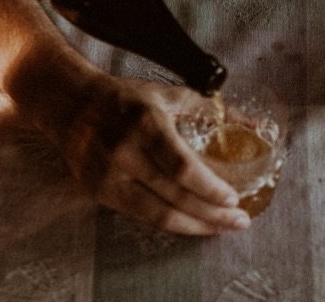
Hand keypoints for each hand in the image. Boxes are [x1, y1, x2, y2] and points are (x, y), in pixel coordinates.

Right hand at [42, 74, 252, 234]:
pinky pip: (141, 216)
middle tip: (239, 220)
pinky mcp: (100, 192)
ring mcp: (109, 176)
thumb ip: (210, 109)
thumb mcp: (168, 95)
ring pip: (158, 215)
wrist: (73, 104)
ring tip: (221, 228)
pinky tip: (191, 223)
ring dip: (195, 226)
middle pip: (175, 196)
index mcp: (146, 124)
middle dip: (212, 214)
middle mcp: (126, 152)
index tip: (233, 198)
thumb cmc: (126, 99)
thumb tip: (252, 124)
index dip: (210, 189)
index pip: (183, 168)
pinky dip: (170, 223)